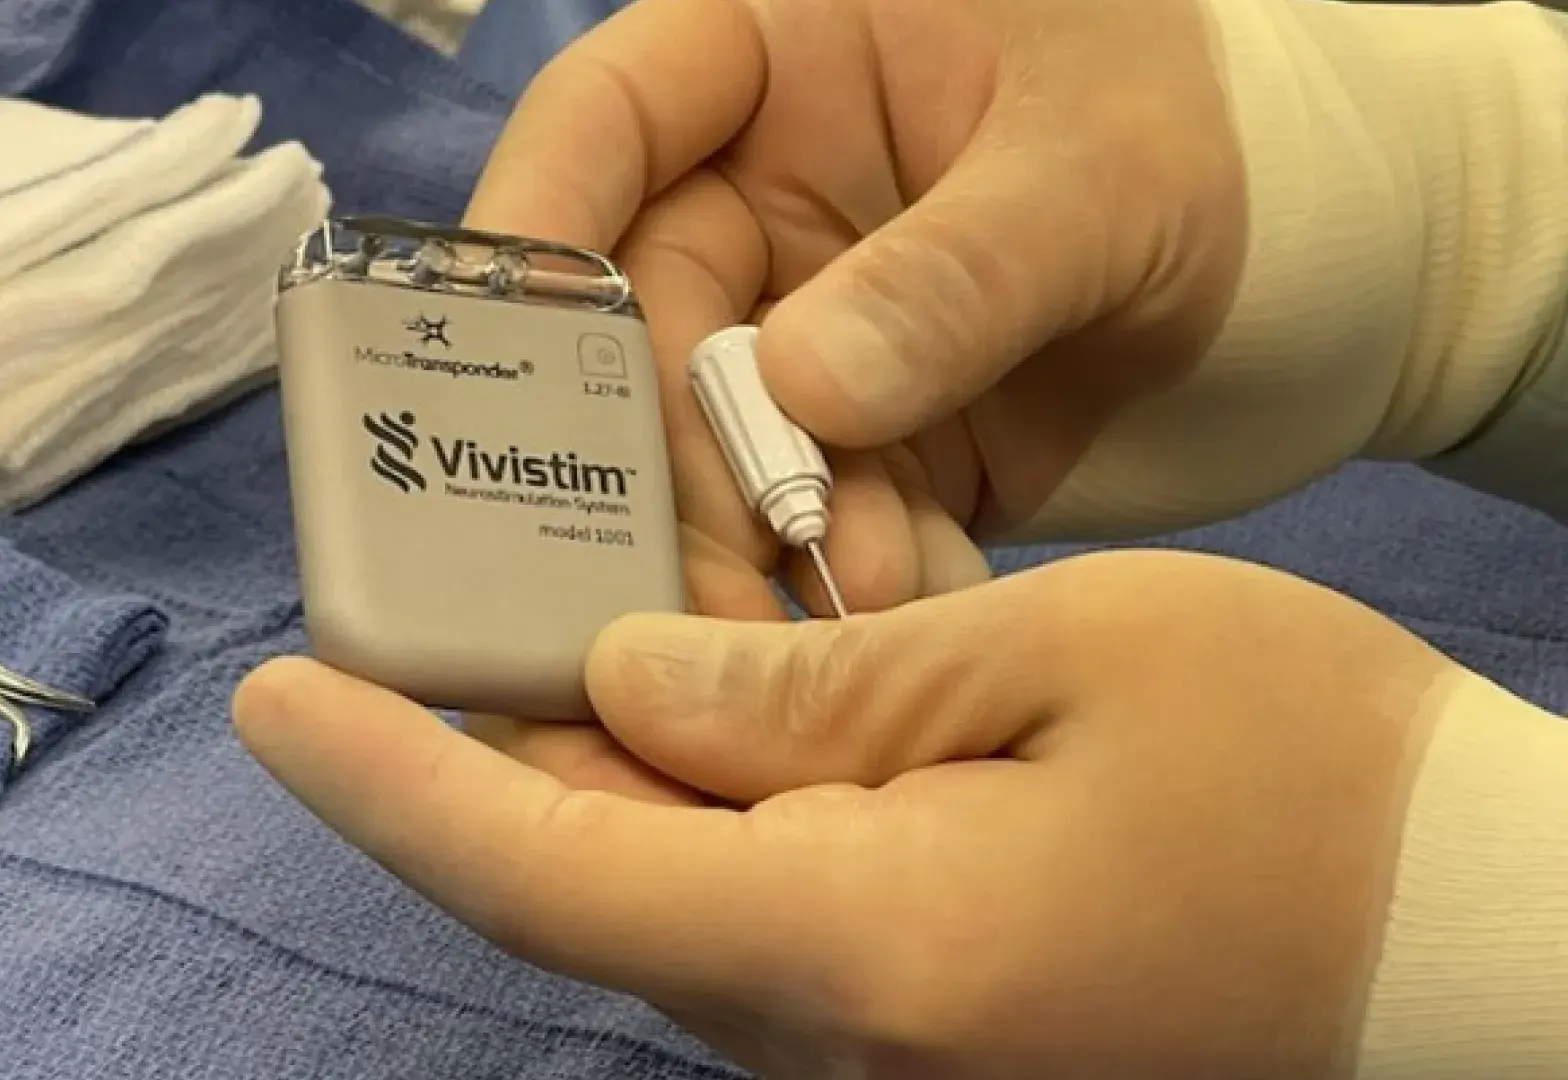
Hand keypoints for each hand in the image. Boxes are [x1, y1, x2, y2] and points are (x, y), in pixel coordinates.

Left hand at [235, 550, 1460, 1078]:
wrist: (1469, 942)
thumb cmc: (1308, 781)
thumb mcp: (1063, 660)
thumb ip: (817, 687)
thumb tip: (629, 683)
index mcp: (868, 943)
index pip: (553, 874)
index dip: (392, 785)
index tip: (277, 702)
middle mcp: (843, 1041)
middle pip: (594, 888)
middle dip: (494, 753)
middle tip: (438, 608)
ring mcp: (881, 1059)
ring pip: (666, 907)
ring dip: (597, 778)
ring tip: (571, 629)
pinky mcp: (922, 1040)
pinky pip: (754, 927)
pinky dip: (698, 819)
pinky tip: (717, 714)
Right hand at [464, 0, 1432, 620]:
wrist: (1337, 269)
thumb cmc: (1224, 137)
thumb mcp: (1105, 171)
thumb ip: (958, 270)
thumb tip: (802, 389)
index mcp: (785, 58)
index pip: (608, 119)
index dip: (537, 233)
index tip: (512, 363)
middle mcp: (763, 197)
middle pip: (634, 329)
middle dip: (659, 460)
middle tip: (692, 580)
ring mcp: (805, 332)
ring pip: (708, 453)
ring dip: (756, 547)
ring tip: (853, 613)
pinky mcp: (859, 447)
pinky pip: (808, 526)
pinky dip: (843, 587)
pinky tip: (910, 620)